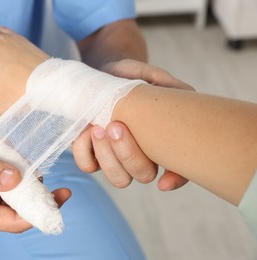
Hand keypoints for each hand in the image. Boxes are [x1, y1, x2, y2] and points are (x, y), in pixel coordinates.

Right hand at [0, 133, 69, 231]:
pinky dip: (14, 178)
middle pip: (18, 212)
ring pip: (14, 200)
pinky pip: (5, 190)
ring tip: (24, 161)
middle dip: (37, 194)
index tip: (62, 196)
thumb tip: (18, 179)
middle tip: (45, 172)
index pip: (14, 222)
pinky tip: (14, 162)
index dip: (41, 211)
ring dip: (25, 183)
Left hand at [73, 59, 192, 190]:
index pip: (178, 169)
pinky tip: (86, 129)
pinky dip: (85, 150)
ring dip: (107, 156)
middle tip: (116, 126)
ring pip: (117, 178)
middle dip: (128, 155)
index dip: (175, 179)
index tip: (163, 182)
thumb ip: (174, 88)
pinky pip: (88, 166)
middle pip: (142, 174)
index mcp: (162, 142)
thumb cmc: (133, 77)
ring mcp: (116, 158)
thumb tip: (184, 98)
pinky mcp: (92, 154)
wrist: (103, 71)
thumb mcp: (156, 78)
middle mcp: (140, 155)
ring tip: (99, 128)